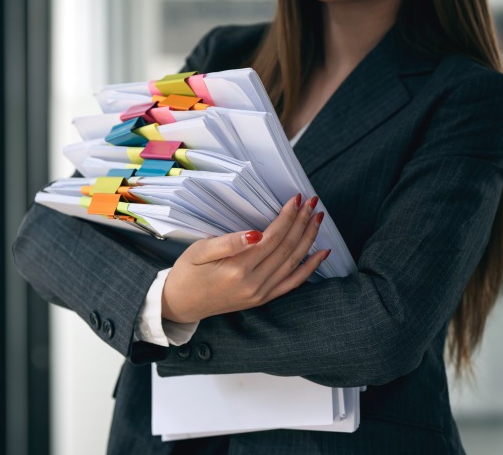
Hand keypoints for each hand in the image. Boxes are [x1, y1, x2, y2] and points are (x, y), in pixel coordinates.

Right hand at [161, 194, 329, 322]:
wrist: (181, 303)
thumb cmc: (188, 273)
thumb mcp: (199, 251)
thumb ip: (229, 242)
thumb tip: (256, 233)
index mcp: (237, 269)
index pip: (272, 238)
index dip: (287, 217)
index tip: (296, 199)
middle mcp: (253, 283)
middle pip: (286, 248)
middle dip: (302, 222)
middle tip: (312, 203)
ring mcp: (260, 293)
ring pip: (293, 262)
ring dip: (308, 238)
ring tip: (317, 218)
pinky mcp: (263, 299)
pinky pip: (292, 283)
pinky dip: (309, 268)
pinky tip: (321, 253)